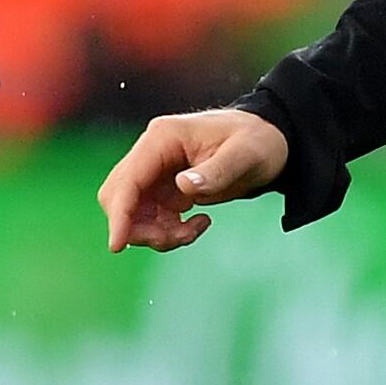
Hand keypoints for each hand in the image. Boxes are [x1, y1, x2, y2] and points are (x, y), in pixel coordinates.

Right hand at [100, 107, 288, 250]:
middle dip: (140, 227)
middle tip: (179, 236)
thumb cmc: (257, 141)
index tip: (117, 246)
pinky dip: (168, 231)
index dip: (120, 214)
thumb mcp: (245, 156)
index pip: (128, 179)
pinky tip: (199, 223)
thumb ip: (215, 172)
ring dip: (157, 233)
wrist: (268, 141)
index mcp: (163, 138)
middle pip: (120, 197)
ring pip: (133, 212)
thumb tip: (183, 186)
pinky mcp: (163, 188)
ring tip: (194, 230)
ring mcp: (155, 171)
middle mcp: (151, 152)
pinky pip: (151, 218)